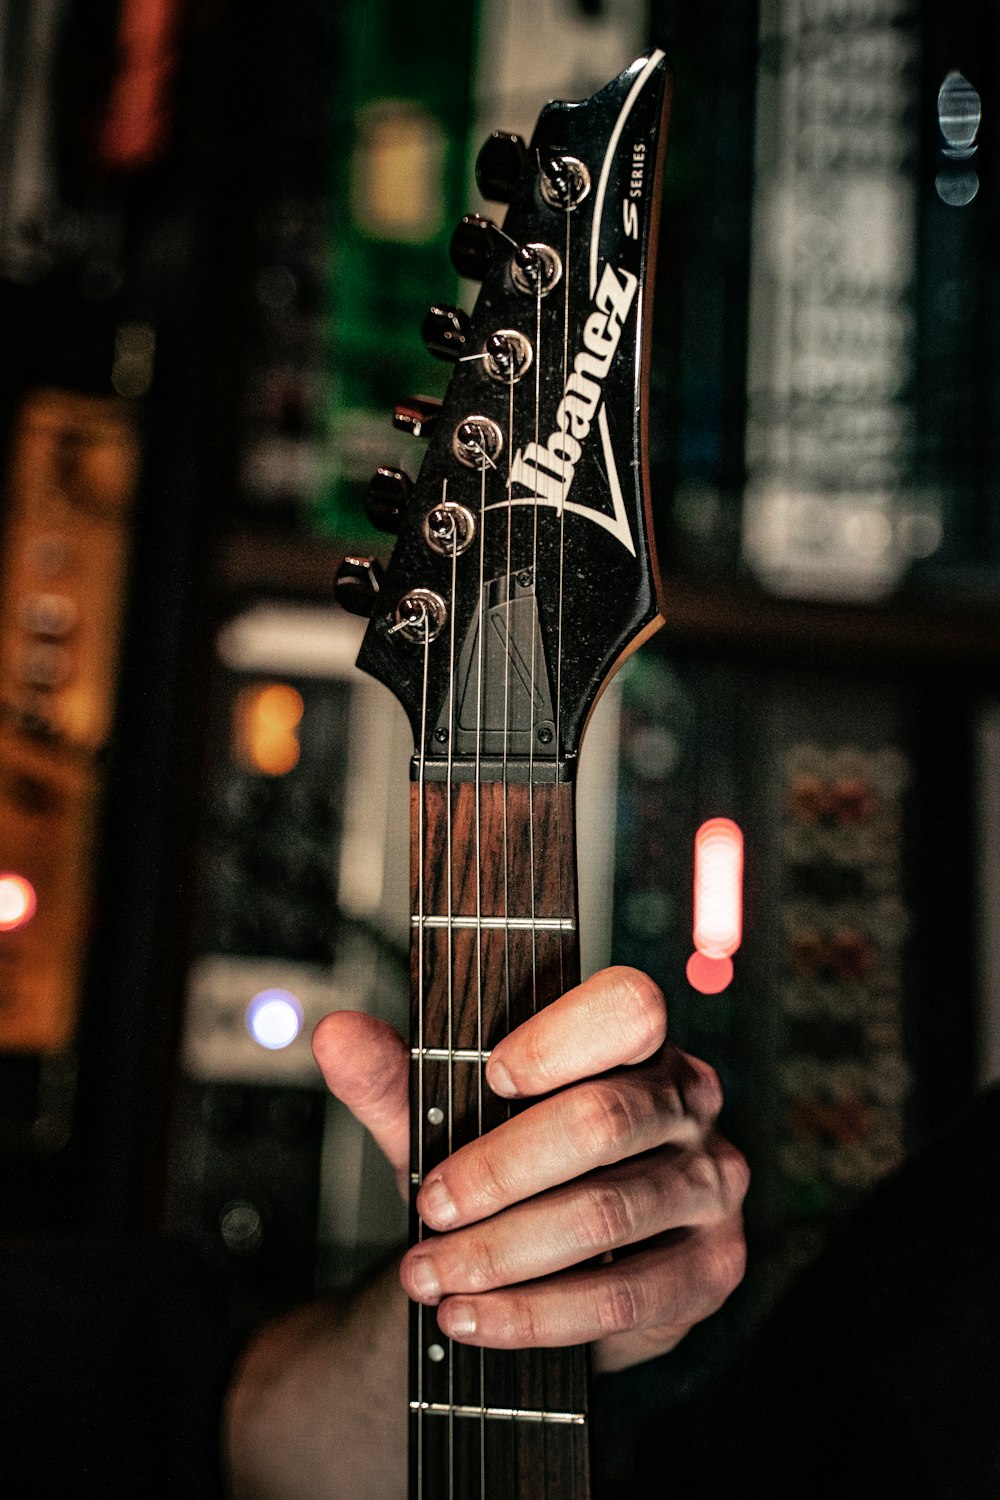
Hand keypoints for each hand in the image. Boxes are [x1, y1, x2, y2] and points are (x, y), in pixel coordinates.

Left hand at [312, 966, 747, 1372]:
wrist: (536, 1268)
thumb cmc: (503, 1167)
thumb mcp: (443, 1120)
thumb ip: (392, 1078)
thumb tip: (334, 1034)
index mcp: (637, 1040)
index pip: (629, 1006)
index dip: (559, 1038)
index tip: (487, 1073)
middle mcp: (690, 1101)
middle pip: (604, 1118)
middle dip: (499, 1169)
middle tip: (427, 1205)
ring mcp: (713, 1184)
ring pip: (606, 1213)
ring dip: (501, 1252)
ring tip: (429, 1273)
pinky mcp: (714, 1268)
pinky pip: (625, 1296)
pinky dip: (534, 1315)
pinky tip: (471, 1318)